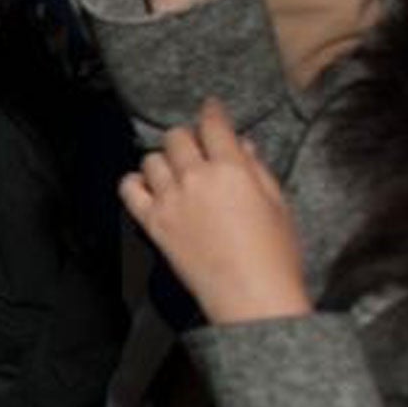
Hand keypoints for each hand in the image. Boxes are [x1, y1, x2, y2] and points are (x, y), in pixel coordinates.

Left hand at [119, 101, 311, 326]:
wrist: (252, 298)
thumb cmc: (275, 257)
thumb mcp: (279, 206)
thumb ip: (257, 171)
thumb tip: (243, 146)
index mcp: (232, 170)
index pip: (213, 126)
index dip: (211, 112)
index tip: (210, 108)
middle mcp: (195, 178)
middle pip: (176, 138)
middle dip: (187, 139)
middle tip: (196, 151)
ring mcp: (170, 200)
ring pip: (151, 159)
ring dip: (163, 162)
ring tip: (176, 174)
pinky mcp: (152, 222)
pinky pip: (128, 188)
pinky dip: (135, 183)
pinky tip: (149, 188)